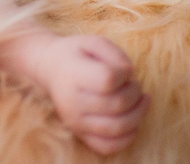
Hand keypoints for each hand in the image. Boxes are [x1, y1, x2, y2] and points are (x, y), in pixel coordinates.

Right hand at [0, 31, 147, 154]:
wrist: (49, 68)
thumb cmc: (76, 54)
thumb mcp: (93, 42)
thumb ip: (115, 54)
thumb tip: (131, 75)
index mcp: (73, 73)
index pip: (108, 79)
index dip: (125, 74)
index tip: (125, 71)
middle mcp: (72, 100)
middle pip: (117, 104)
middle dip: (136, 93)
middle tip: (136, 85)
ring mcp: (75, 121)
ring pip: (117, 128)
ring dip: (138, 114)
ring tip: (140, 101)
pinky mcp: (80, 134)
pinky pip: (108, 146)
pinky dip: (127, 138)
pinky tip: (133, 122)